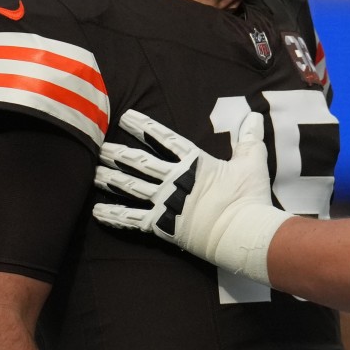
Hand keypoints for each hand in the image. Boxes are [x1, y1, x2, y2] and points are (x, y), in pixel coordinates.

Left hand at [93, 109, 290, 283]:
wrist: (243, 232)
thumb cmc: (249, 197)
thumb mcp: (253, 162)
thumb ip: (250, 139)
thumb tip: (256, 116)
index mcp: (194, 162)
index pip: (164, 139)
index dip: (145, 127)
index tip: (126, 118)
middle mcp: (175, 180)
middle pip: (140, 163)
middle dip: (117, 154)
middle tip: (98, 146)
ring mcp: (167, 203)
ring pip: (131, 187)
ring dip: (111, 179)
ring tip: (93, 172)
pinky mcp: (163, 226)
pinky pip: (133, 221)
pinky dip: (114, 216)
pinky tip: (98, 212)